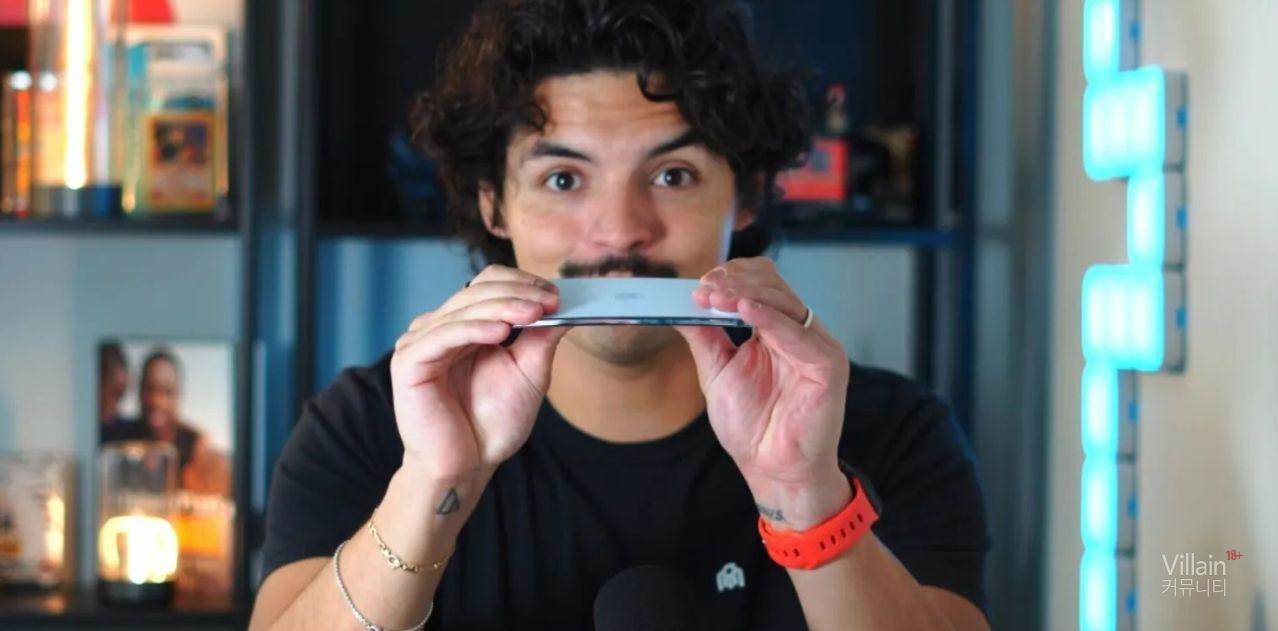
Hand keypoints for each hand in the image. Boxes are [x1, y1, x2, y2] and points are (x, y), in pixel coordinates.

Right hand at [389, 265, 568, 481]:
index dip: (521, 283)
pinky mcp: (409, 362)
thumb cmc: (491, 424)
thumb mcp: (528, 373)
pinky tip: (501, 332)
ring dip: (502, 307)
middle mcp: (439, 327)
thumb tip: (566, 307)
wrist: (466, 467)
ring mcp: (421, 342)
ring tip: (533, 313)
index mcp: (464, 325)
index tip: (556, 295)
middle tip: (549, 301)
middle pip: (476, 291)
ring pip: (463, 309)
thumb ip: (541, 338)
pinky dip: (474, 329)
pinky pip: (444, 335)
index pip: (488, 284)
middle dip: (517, 294)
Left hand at [675, 258, 851, 529]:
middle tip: (703, 290)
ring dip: (744, 294)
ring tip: (713, 298)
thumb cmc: (751, 427)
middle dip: (734, 281)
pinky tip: (743, 310)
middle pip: (772, 284)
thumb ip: (704, 335)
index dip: (730, 277)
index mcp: (777, 330)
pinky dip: (768, 317)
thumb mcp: (717, 371)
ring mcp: (817, 345)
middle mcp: (800, 332)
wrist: (772, 469)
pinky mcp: (828, 365)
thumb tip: (678, 305)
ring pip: (783, 300)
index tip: (698, 288)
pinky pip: (797, 332)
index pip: (760, 283)